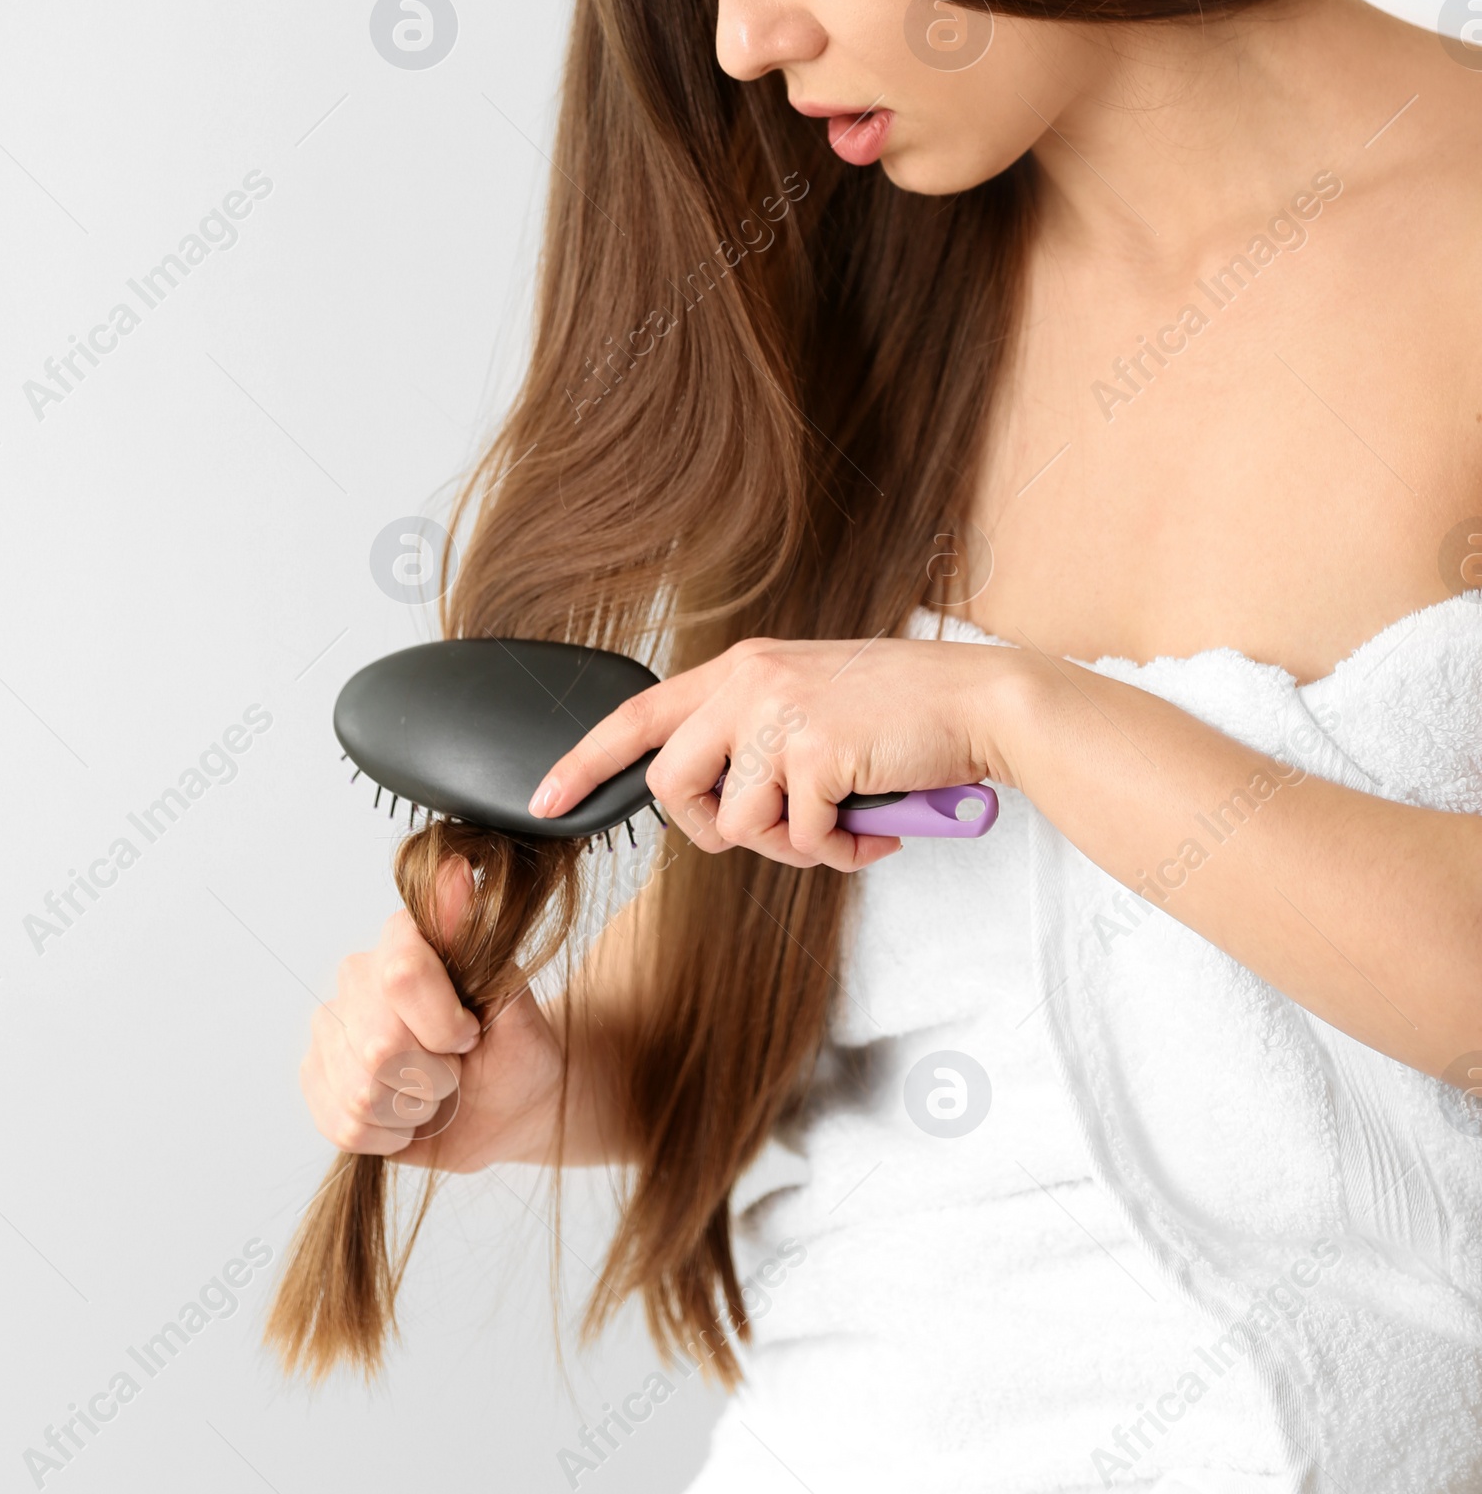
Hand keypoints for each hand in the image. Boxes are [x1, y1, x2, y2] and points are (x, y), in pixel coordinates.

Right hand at [301, 858, 567, 1172]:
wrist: (505, 1107)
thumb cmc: (515, 1051)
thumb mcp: (516, 1001)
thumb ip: (480, 942)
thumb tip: (454, 869)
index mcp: (404, 938)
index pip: (402, 975)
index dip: (444, 1025)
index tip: (470, 1035)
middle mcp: (358, 974)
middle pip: (379, 1045)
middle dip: (433, 1077)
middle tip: (455, 1070)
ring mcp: (330, 1026)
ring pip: (360, 1093)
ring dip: (412, 1110)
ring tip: (432, 1093)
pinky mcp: (316, 1076)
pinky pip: (341, 1123)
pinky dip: (387, 1135)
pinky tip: (406, 1116)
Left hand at [529, 634, 1024, 871]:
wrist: (979, 702)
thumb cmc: (900, 714)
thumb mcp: (809, 705)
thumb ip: (755, 738)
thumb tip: (717, 808)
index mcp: (742, 669)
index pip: (637, 715)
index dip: (584, 762)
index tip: (543, 799)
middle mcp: (749, 683)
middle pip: (671, 787)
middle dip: (713, 832)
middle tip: (777, 834)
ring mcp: (780, 715)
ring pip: (737, 827)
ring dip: (791, 849)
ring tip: (841, 828)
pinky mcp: (816, 752)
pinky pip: (799, 840)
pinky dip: (838, 853)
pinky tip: (874, 827)